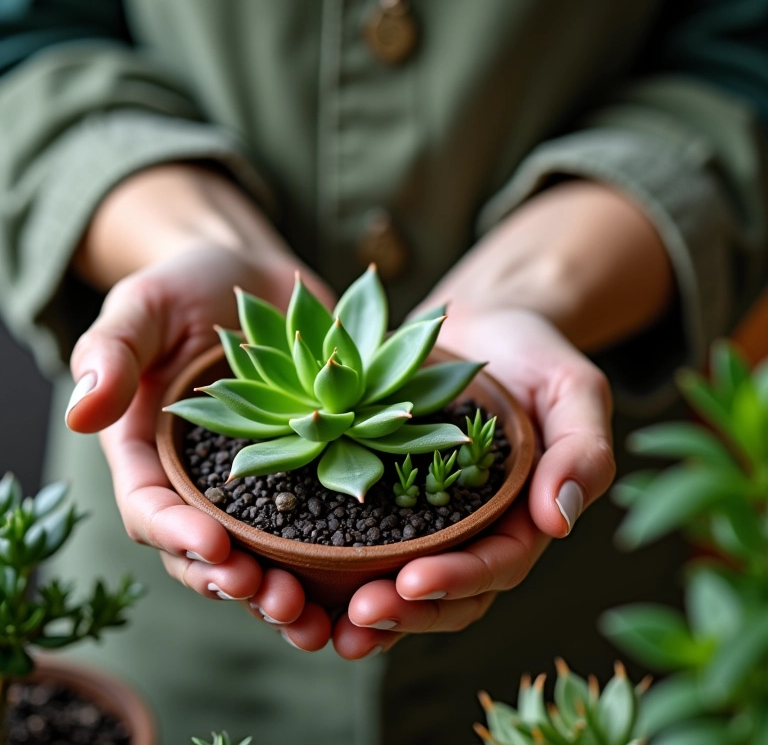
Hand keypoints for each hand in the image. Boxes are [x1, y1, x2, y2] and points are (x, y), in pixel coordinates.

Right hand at [66, 165, 334, 650]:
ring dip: (288, 592)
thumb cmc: (188, 286)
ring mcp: (260, 480)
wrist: (256, 280)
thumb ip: (111, 352)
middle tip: (278, 602)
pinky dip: (337, 561)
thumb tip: (82, 413)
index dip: (179, 536)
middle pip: (209, 553)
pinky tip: (368, 582)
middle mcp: (204, 480)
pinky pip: (322, 525)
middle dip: (240, 584)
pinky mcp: (310, 471)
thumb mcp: (144, 306)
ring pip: (265, 555)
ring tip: (318, 618)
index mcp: (153, 452)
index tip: (216, 549)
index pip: (153, 509)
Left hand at [331, 180, 670, 657]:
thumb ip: (581, 450)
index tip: (413, 581)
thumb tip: (558, 521)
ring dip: (362, 606)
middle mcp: (468, 527)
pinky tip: (292, 574)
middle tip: (359, 613)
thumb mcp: (572, 390)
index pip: (494, 565)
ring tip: (315, 619)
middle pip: (442, 591)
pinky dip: (329, 566)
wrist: (478, 324)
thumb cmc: (533, 354)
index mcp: (519, 516)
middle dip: (404, 610)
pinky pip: (355, 538)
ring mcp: (421, 514)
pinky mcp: (379, 489)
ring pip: (396, 579)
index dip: (458, 580)